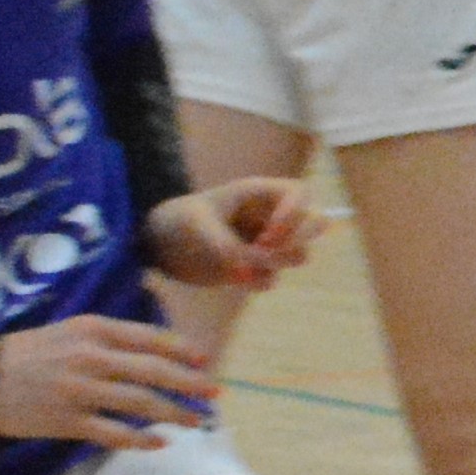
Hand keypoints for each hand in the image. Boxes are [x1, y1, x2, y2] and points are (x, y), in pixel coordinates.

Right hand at [0, 312, 218, 448]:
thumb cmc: (26, 352)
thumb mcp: (68, 330)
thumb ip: (108, 337)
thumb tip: (153, 351)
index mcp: (93, 330)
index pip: (150, 338)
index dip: (182, 350)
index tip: (205, 359)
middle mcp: (91, 357)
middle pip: (154, 371)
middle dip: (190, 383)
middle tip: (216, 393)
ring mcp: (81, 391)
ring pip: (141, 403)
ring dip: (175, 413)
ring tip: (197, 421)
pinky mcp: (68, 421)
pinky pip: (114, 433)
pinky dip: (140, 440)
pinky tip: (159, 444)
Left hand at [148, 178, 316, 290]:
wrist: (159, 243)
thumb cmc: (179, 220)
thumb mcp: (198, 227)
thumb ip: (227, 247)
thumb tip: (252, 273)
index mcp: (259, 193)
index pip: (300, 193)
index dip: (294, 215)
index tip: (266, 236)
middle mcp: (270, 217)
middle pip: (316, 223)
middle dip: (298, 240)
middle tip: (267, 250)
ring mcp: (266, 243)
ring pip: (299, 254)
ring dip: (279, 262)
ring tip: (247, 266)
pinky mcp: (255, 267)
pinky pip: (272, 277)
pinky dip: (259, 280)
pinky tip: (236, 277)